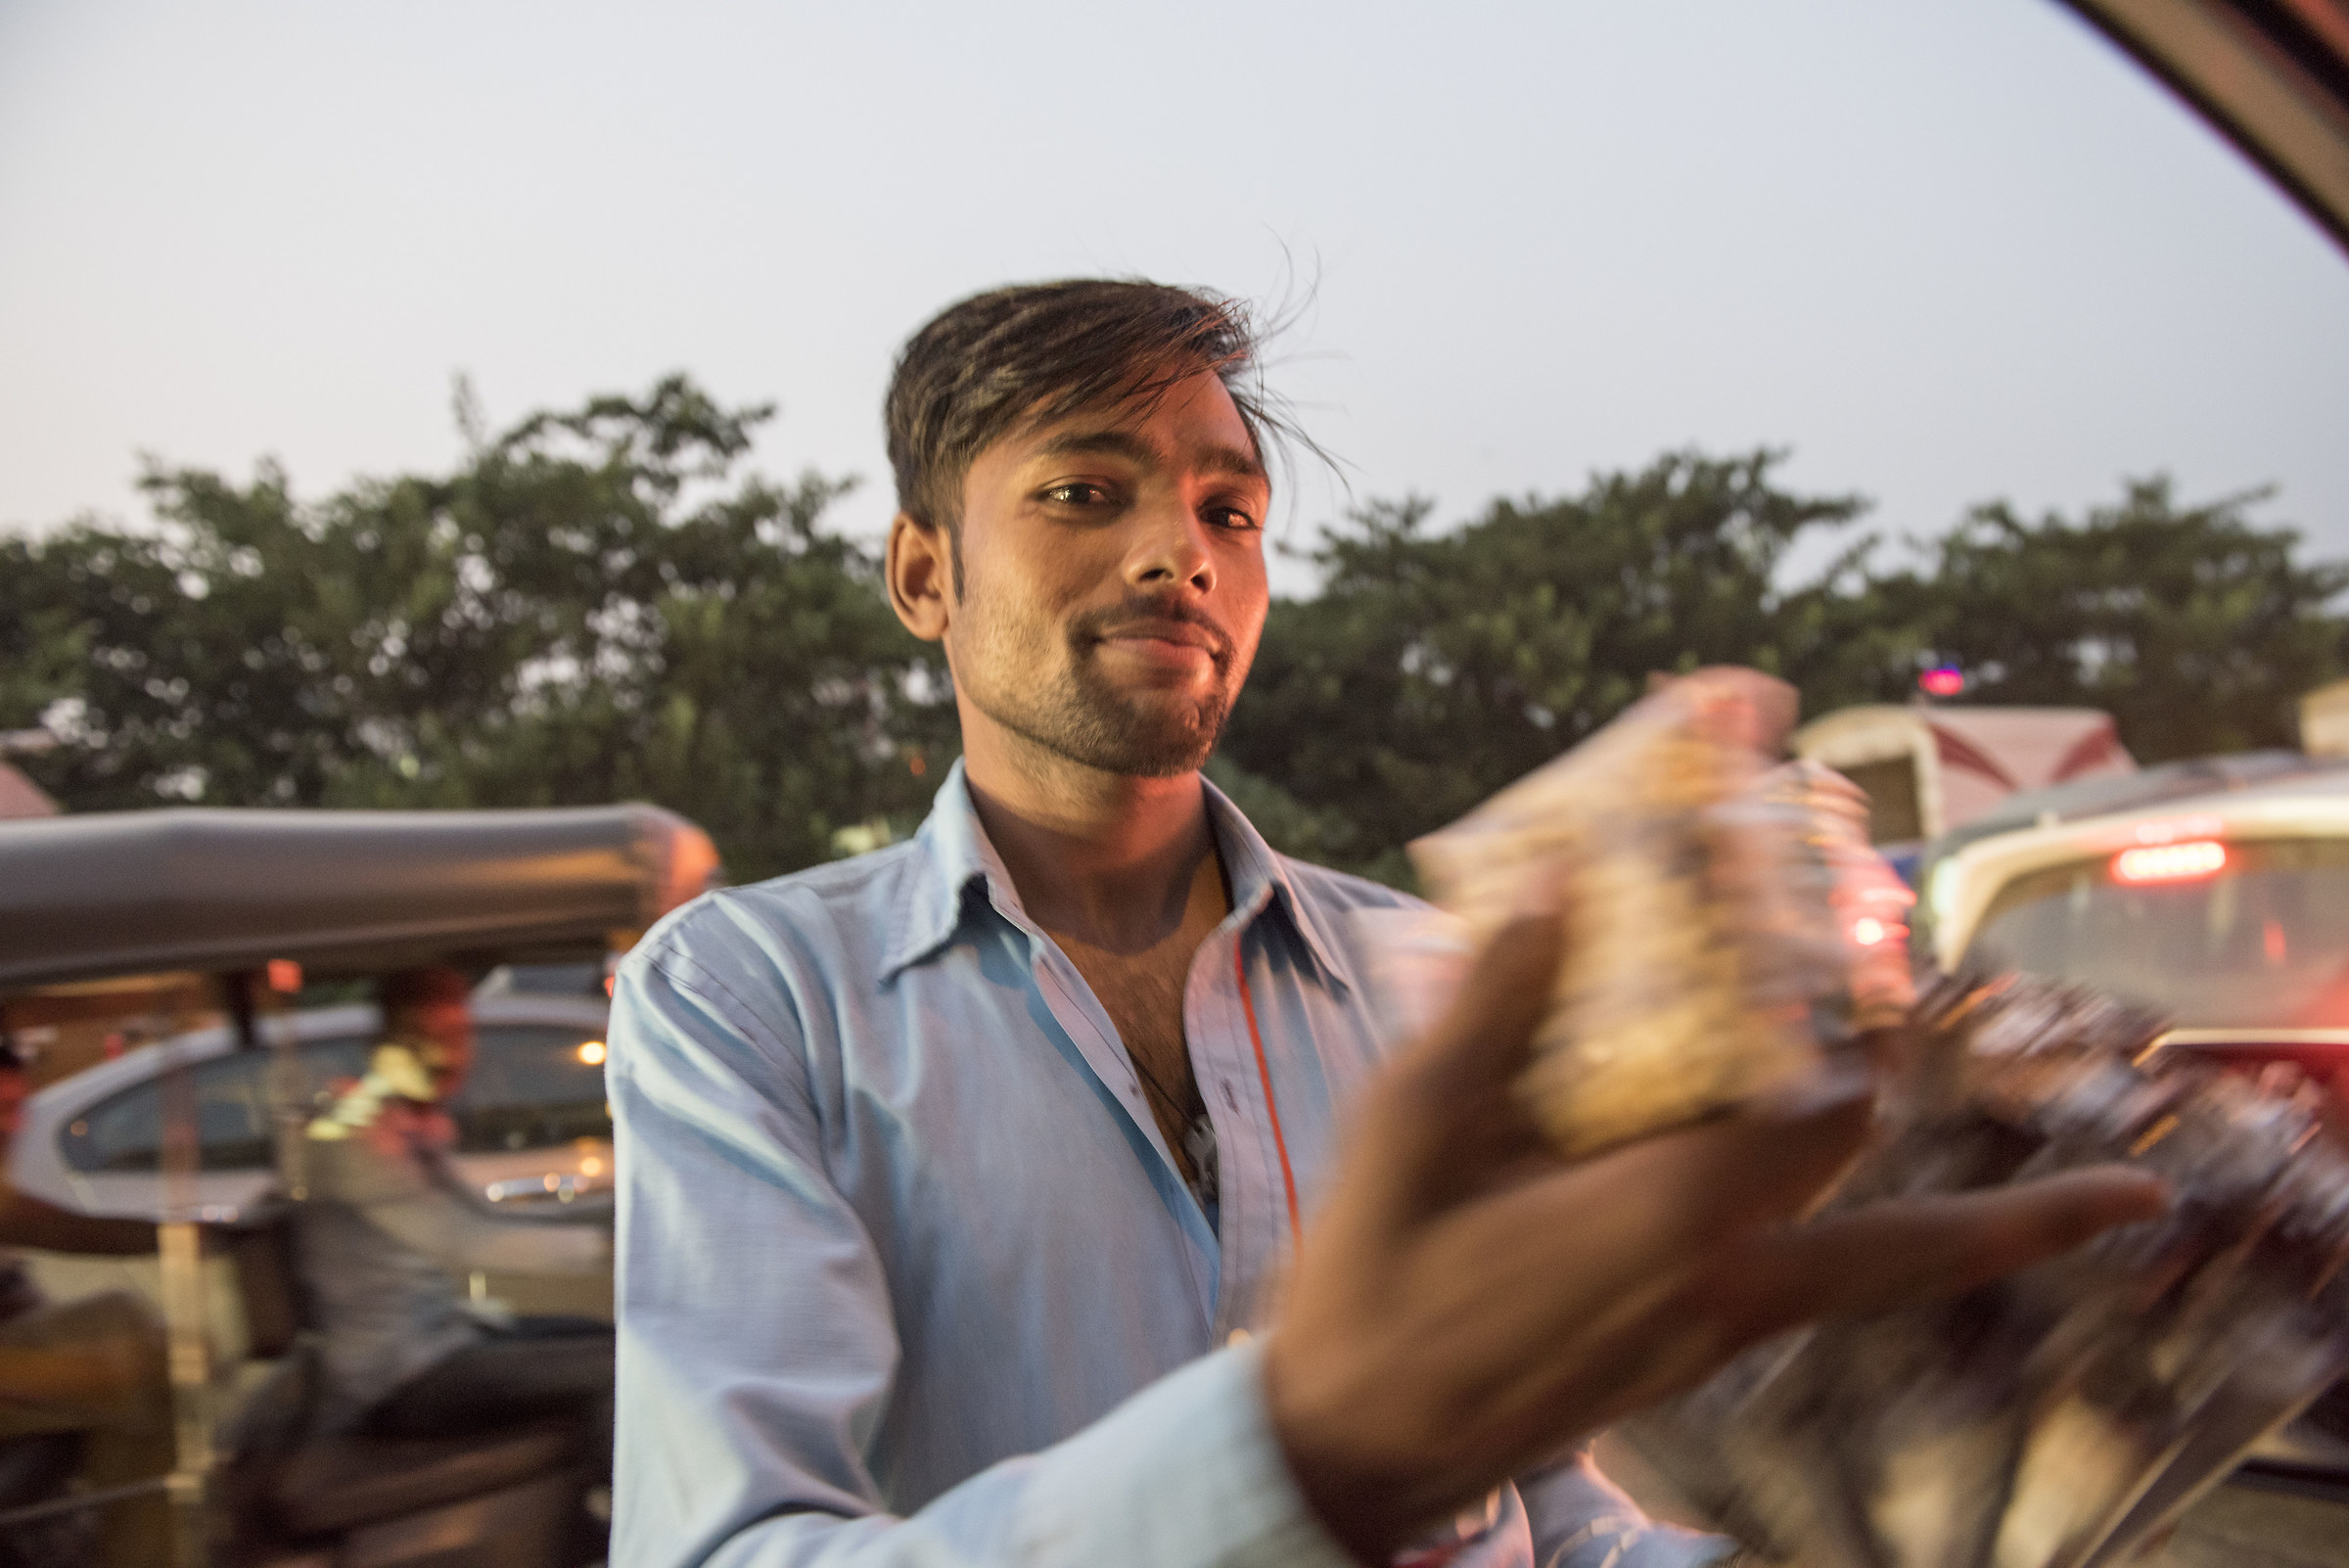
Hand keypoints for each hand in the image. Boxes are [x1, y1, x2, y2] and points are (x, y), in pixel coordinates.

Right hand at [1263, 912, 2167, 1564]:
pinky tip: (1883, 1215)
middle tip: (1922, 966)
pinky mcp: (1700, 1350)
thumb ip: (1496, 1008)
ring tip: (2120, 1205)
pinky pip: (1829, 1291)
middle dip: (1899, 1053)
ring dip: (1997, 1224)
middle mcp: (1724, 1277)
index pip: (1812, 1088)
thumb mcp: (1407, 1131)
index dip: (1825, 979)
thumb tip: (1565, 890)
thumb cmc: (1374, 1289)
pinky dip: (1900, 1257)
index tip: (1817, 878)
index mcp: (1661, 1213)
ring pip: (1895, 1262)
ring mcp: (1721, 1327)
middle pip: (1867, 1155)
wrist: (1361, 1445)